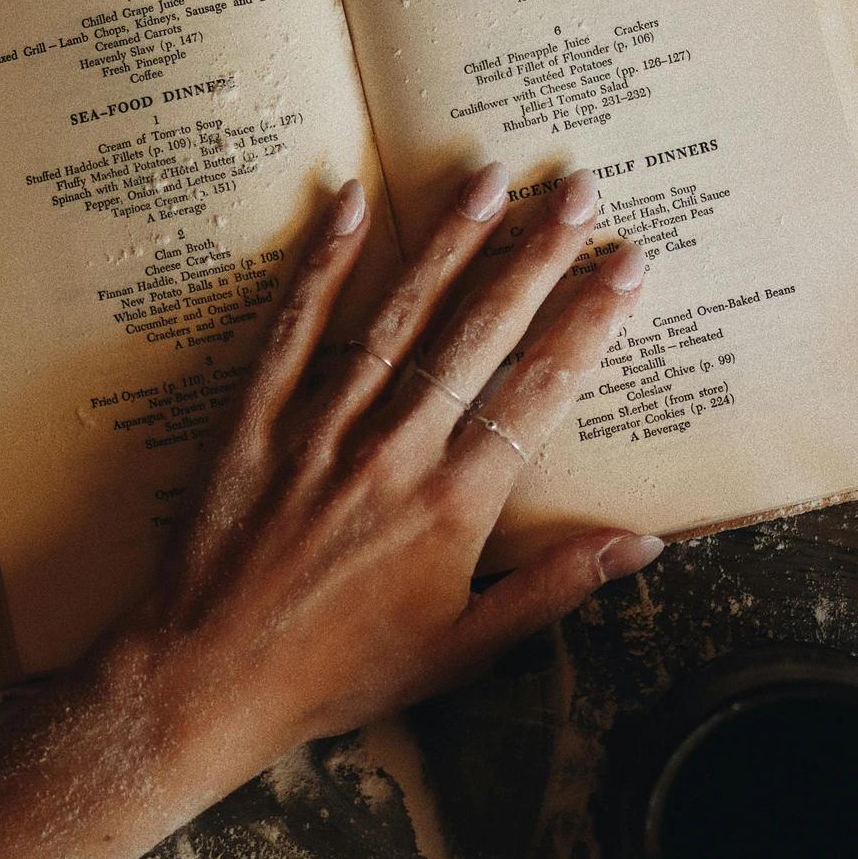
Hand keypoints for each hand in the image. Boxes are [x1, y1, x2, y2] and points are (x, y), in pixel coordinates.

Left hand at [99, 163, 657, 832]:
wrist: (211, 681)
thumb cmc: (341, 674)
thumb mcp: (463, 651)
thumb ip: (553, 588)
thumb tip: (646, 545)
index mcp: (453, 507)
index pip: (539, 392)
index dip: (589, 322)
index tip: (627, 266)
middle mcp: (394, 453)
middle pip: (478, 335)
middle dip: (535, 257)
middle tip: (577, 191)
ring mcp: (320, 430)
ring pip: (398, 318)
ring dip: (449, 242)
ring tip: (492, 178)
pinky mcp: (253, 422)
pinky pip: (293, 330)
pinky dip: (322, 264)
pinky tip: (350, 202)